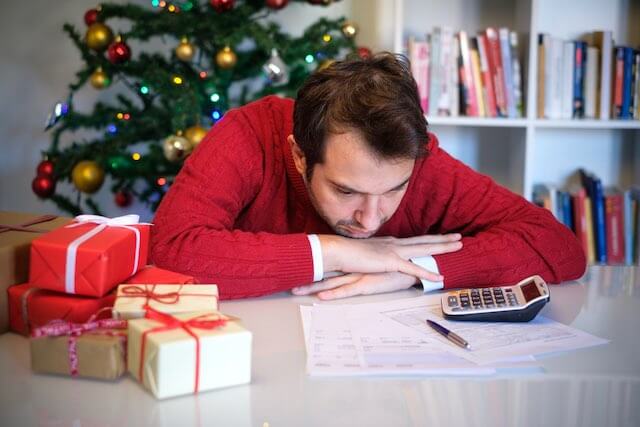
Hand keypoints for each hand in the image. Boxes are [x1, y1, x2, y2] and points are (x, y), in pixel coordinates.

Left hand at [292, 272, 418, 299]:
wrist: (414, 264)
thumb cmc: (396, 267)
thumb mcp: (376, 268)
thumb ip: (364, 269)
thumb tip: (354, 272)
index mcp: (354, 265)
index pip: (329, 269)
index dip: (312, 272)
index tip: (296, 274)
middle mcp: (353, 269)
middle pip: (324, 275)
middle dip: (306, 280)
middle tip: (287, 285)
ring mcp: (359, 276)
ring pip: (331, 283)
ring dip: (313, 287)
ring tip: (296, 291)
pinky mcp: (368, 284)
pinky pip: (347, 291)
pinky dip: (334, 294)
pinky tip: (321, 298)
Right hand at [319, 233, 461, 280]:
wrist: (337, 251)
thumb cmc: (347, 253)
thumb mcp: (365, 254)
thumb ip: (375, 256)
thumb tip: (378, 260)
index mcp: (389, 243)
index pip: (415, 240)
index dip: (431, 238)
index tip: (443, 237)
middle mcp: (395, 244)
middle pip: (424, 241)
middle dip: (443, 239)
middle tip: (459, 237)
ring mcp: (394, 252)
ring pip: (424, 249)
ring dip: (442, 248)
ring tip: (458, 246)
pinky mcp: (390, 262)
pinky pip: (413, 269)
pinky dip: (427, 273)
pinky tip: (439, 277)